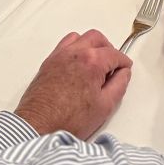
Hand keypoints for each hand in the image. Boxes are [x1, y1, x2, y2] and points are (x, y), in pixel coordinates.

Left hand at [14, 30, 131, 139]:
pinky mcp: (48, 62)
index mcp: (92, 61)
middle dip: (108, 48)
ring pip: (80, 38)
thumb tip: (124, 72)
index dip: (123, 62)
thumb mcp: (105, 106)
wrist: (38, 126)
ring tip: (95, 64)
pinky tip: (77, 65)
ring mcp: (59, 55)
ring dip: (90, 45)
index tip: (125, 70)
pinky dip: (75, 48)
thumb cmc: (71, 120)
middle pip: (97, 38)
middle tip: (112, 65)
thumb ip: (119, 85)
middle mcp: (75, 52)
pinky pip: (64, 45)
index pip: (114, 54)